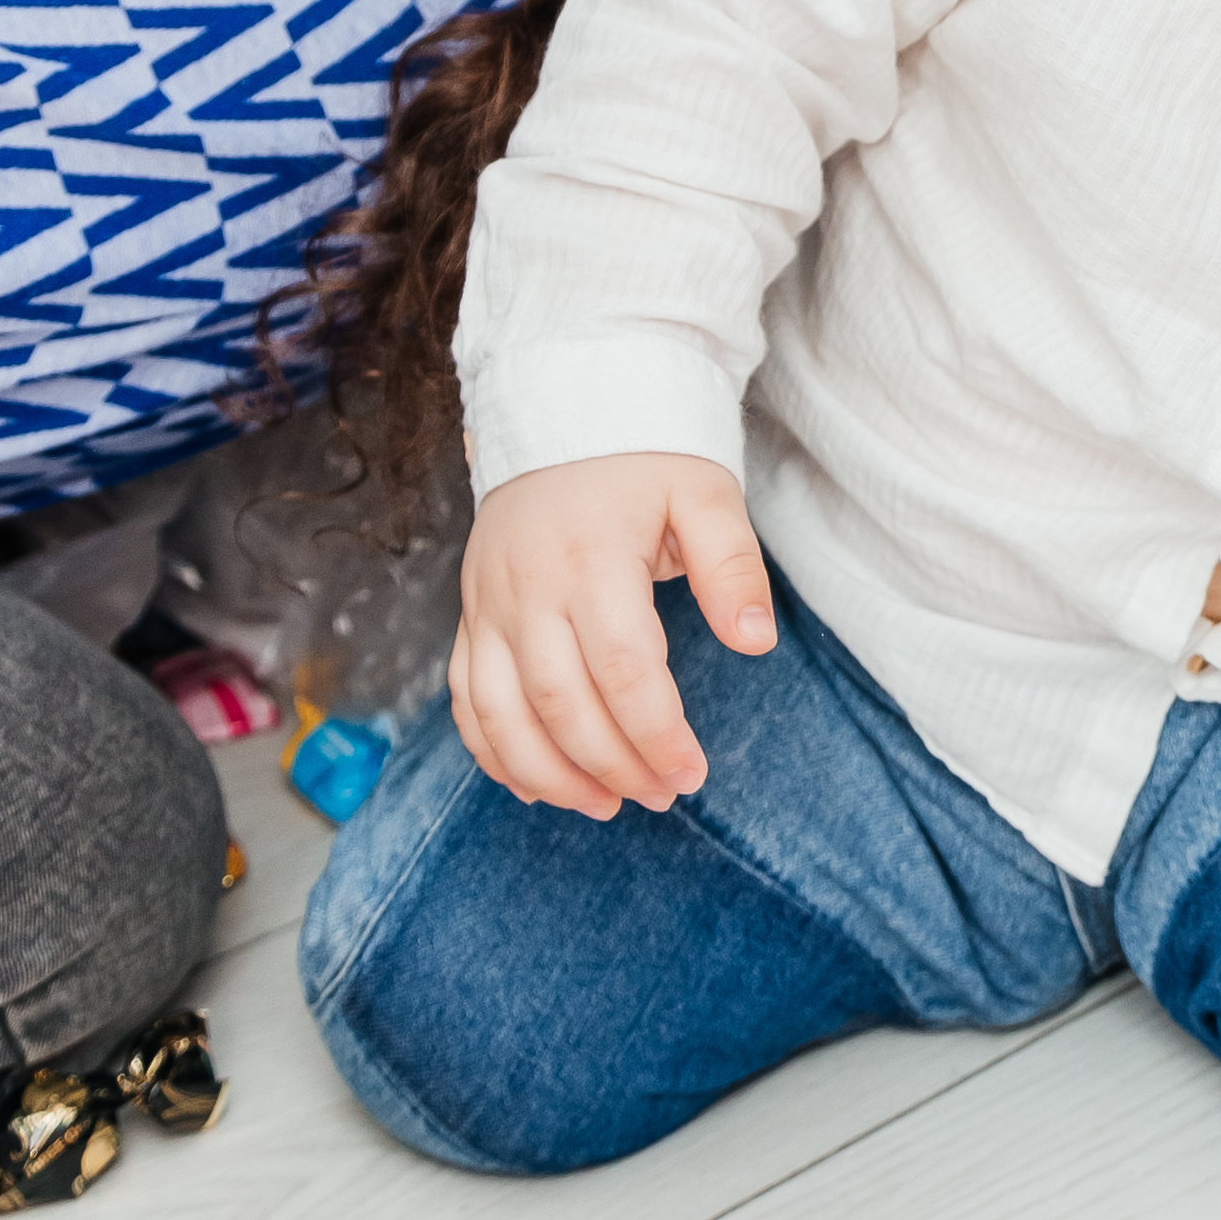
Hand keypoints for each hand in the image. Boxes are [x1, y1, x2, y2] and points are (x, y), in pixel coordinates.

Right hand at [447, 454, 774, 819]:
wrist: (560, 413)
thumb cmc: (644, 460)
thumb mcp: (706, 494)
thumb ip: (733, 566)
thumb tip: (756, 642)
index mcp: (592, 560)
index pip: (624, 671)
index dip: (658, 734)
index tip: (694, 773)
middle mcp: (528, 589)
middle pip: (562, 705)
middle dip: (615, 766)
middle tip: (665, 796)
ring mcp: (488, 605)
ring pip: (502, 714)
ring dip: (551, 774)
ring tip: (606, 806)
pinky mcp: (470, 616)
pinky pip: (465, 700)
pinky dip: (494, 753)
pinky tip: (539, 786)